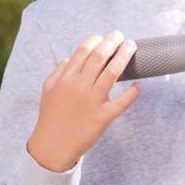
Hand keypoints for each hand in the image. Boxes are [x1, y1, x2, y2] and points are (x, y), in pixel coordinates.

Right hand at [26, 32, 139, 172]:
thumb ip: (58, 72)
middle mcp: (79, 87)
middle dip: (113, 41)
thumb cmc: (50, 117)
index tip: (105, 38)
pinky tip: (137, 85)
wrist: (51, 147)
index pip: (84, 50)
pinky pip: (122, 102)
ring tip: (132, 47)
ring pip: (113, 72)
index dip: (97, 40)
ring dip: (125, 56)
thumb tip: (69, 57)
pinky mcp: (102, 117)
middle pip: (100, 56)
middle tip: (122, 37)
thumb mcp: (48, 91)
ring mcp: (92, 101)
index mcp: (66, 79)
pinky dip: (132, 92)